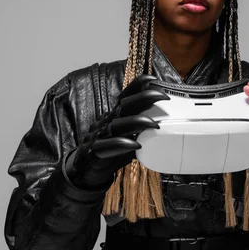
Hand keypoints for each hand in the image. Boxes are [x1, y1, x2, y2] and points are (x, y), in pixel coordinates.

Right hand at [64, 74, 169, 189]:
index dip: (137, 86)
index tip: (153, 78)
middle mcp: (106, 123)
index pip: (125, 98)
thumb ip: (142, 134)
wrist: (82, 171)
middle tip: (162, 96)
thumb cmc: (107, 152)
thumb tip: (166, 130)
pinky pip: (107, 146)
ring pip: (117, 124)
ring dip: (136, 121)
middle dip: (143, 98)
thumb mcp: (127, 139)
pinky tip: (135, 144)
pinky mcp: (93, 152)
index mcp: (114, 117)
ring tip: (154, 124)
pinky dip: (121, 144)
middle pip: (124, 106)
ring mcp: (99, 136)